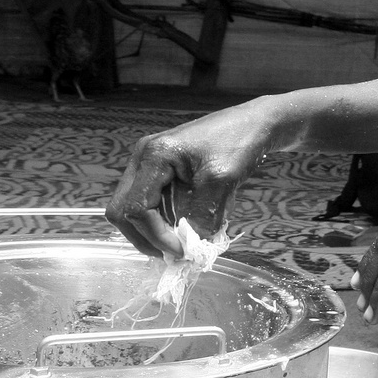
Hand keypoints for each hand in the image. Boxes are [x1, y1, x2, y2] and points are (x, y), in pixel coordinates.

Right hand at [105, 103, 274, 257]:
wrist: (254, 123)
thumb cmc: (239, 142)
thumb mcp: (223, 179)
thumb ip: (204, 214)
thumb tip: (192, 245)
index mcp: (154, 156)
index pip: (135, 207)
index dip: (155, 236)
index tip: (183, 251)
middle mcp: (143, 159)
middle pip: (123, 211)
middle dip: (146, 238)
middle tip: (176, 254)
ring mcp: (150, 164)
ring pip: (135, 209)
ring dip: (155, 231)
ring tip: (183, 243)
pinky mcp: (161, 171)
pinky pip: (152, 203)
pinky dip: (166, 220)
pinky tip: (188, 227)